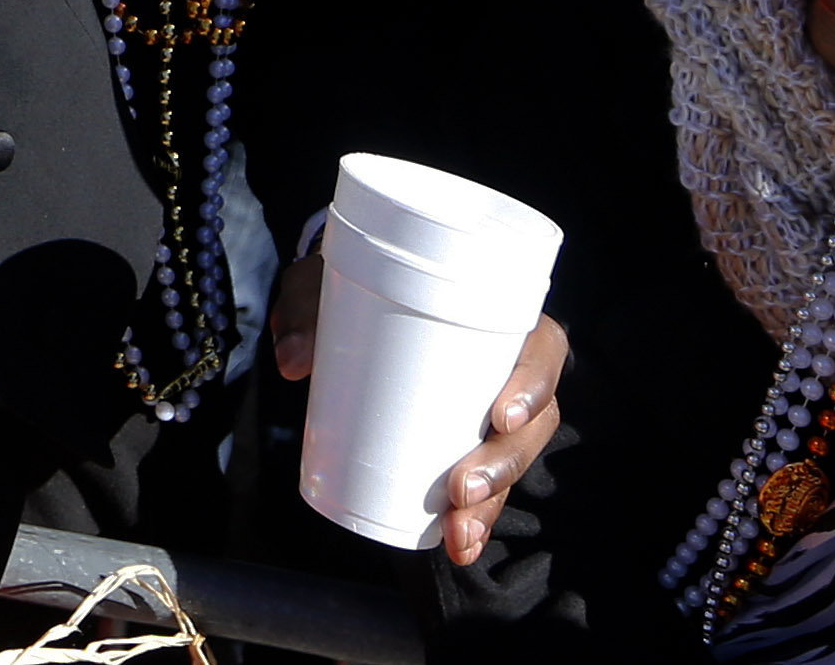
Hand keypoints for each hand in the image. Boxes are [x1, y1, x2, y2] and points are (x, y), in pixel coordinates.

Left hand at [271, 256, 566, 564]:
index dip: (533, 385)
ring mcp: (490, 414)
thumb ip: (305, 313)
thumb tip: (292, 361)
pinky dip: (473, 521)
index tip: (499, 416)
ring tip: (458, 531)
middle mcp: (505, 369)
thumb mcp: (325, 288)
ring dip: (491, 504)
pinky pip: (486, 487)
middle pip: (533, 423)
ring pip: (513, 462)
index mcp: (494, 318)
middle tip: (462, 489)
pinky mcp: (467, 447)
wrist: (341, 307)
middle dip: (504, 464)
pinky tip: (459, 546)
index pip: (542, 350)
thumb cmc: (350, 292)